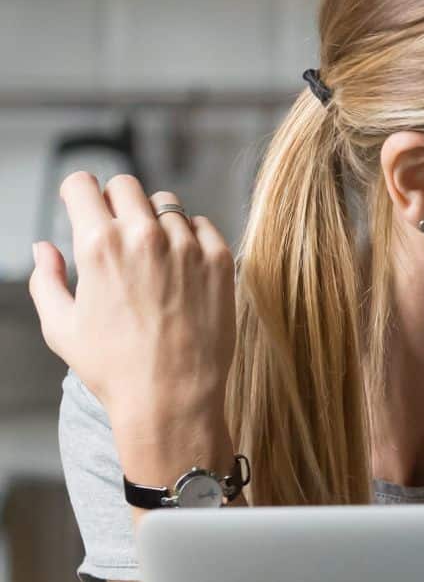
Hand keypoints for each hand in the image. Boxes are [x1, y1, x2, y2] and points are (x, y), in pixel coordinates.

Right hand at [28, 173, 235, 434]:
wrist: (173, 396)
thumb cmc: (113, 367)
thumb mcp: (60, 326)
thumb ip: (46, 279)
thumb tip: (44, 247)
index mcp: (99, 246)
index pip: (83, 184)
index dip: (78, 195)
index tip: (83, 207)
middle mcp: (145, 237)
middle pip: (126, 185)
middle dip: (115, 202)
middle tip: (117, 231)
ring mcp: (187, 247)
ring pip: (167, 204)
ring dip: (155, 221)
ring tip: (152, 257)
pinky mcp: (220, 261)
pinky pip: (202, 225)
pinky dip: (190, 237)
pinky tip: (182, 266)